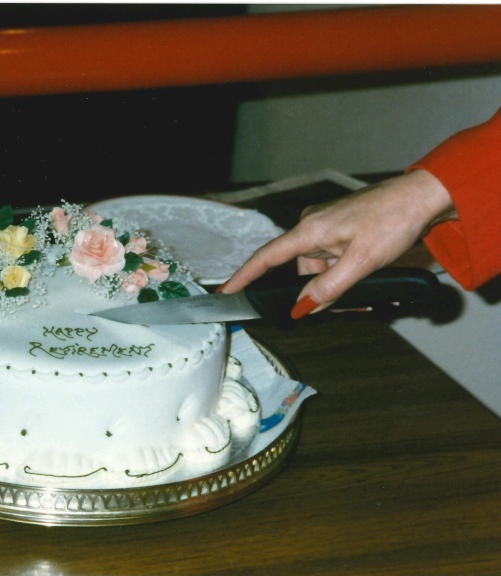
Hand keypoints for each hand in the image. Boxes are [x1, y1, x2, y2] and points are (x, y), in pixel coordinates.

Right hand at [219, 170, 455, 317]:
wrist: (422, 197)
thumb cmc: (393, 220)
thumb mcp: (361, 262)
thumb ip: (328, 288)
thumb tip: (300, 307)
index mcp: (309, 230)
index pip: (266, 258)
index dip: (243, 277)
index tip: (224, 293)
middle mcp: (311, 226)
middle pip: (297, 270)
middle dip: (315, 292)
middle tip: (347, 306)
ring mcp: (326, 226)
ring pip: (316, 267)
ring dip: (333, 284)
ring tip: (363, 292)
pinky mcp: (340, 229)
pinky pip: (329, 259)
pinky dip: (340, 273)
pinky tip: (361, 278)